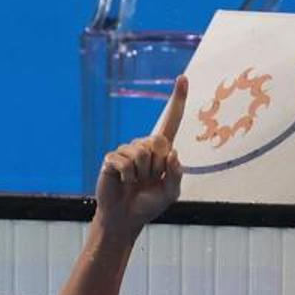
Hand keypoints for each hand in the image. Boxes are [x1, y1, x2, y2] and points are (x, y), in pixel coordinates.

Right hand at [94, 75, 187, 239]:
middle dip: (157, 166)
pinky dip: (128, 177)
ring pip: (142, 154)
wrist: (125, 217)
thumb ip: (176, 175)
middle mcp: (144, 145)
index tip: (183, 77)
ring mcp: (127, 150)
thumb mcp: (171, 193)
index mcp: (163, 151)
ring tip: (135, 183)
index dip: (178, 100)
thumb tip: (173, 153)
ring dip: (141, 174)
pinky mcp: (111, 158)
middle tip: (149, 180)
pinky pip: (125, 162)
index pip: (172, 121)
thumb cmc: (149, 204)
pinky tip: (123, 182)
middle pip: (159, 142)